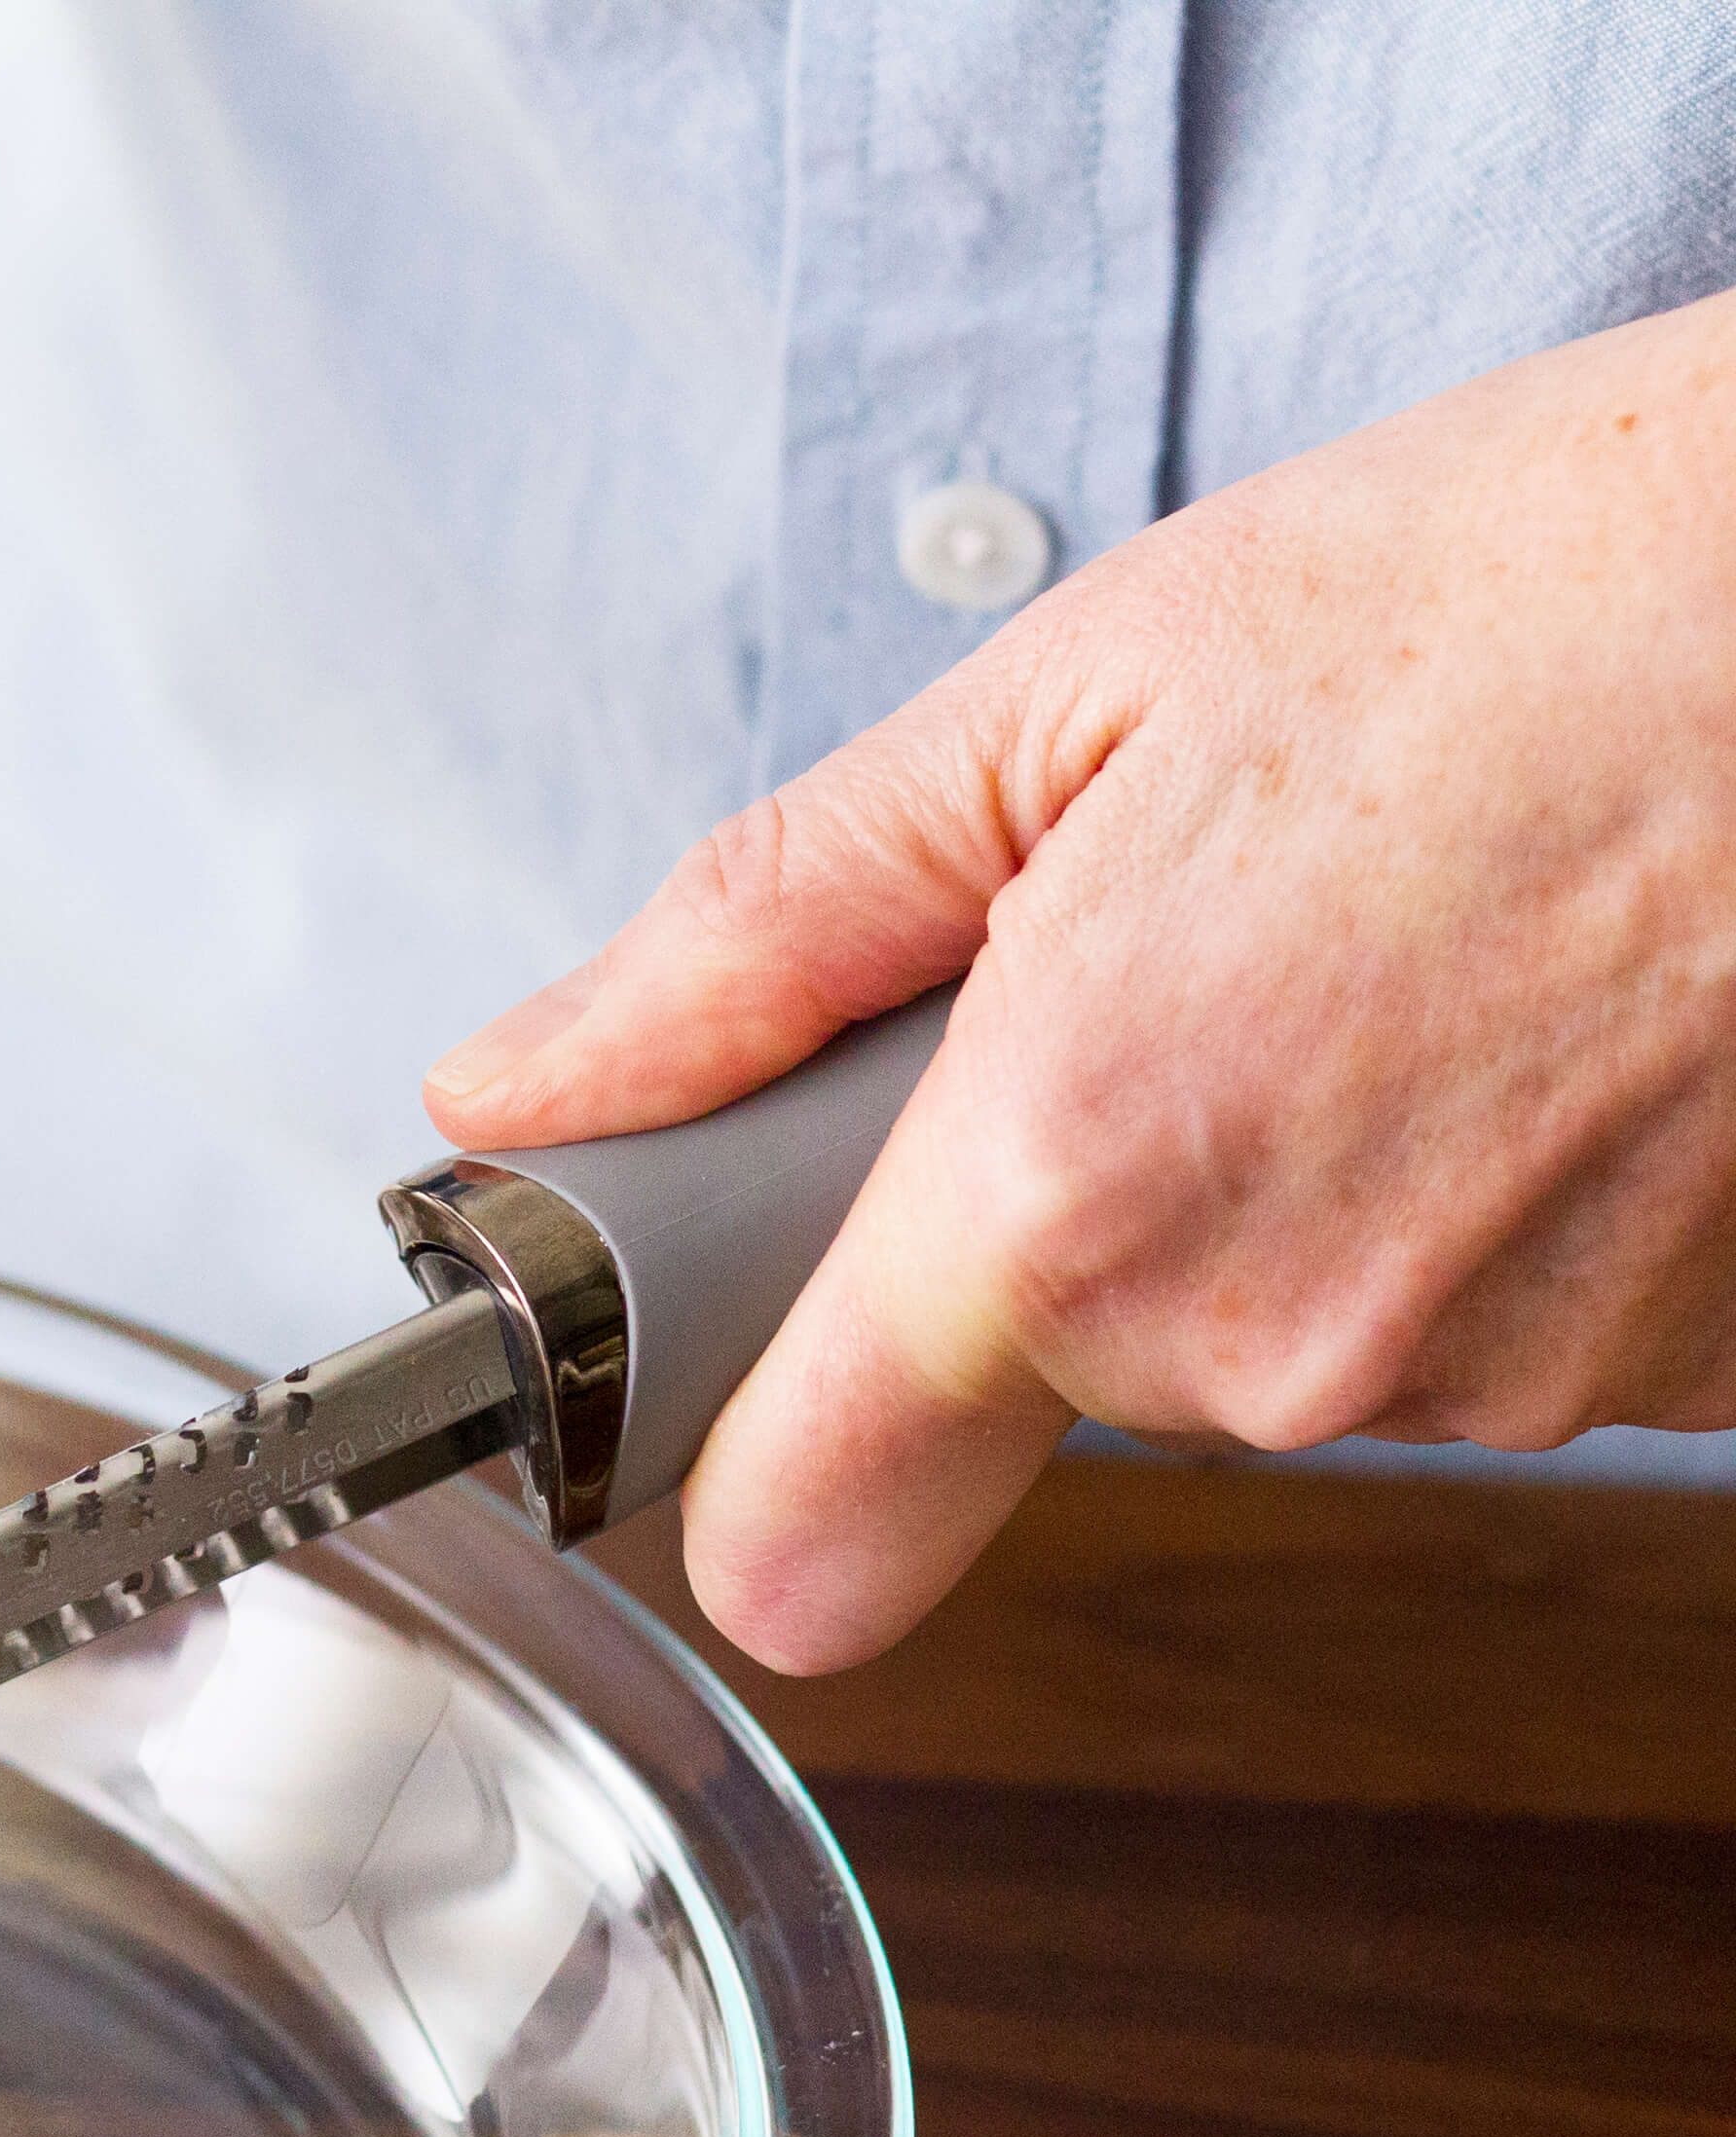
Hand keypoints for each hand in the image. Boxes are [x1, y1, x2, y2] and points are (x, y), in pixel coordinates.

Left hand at [426, 290, 1735, 1673]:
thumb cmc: (1545, 590)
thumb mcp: (1068, 703)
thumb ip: (756, 940)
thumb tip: (525, 1081)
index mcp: (1070, 1185)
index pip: (792, 1535)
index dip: (749, 1454)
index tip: (758, 1348)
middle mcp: (1274, 1341)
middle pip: (1042, 1376)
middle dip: (1062, 1198)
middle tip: (1182, 965)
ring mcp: (1497, 1383)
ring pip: (1266, 1349)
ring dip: (1285, 1188)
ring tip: (1402, 955)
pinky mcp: (1678, 1384)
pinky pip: (1469, 1332)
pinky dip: (1476, 1204)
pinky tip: (1538, 1022)